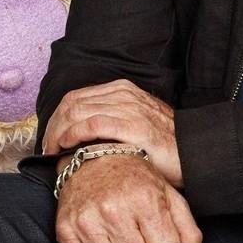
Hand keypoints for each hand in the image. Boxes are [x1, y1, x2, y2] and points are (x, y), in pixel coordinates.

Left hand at [43, 80, 181, 186]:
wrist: (195, 152)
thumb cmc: (163, 144)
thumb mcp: (135, 122)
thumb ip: (111, 120)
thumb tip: (80, 133)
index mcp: (122, 90)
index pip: (76, 97)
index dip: (57, 117)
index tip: (50, 138)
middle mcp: (123, 94)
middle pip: (72, 103)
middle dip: (53, 125)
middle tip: (47, 148)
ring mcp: (129, 108)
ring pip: (78, 112)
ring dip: (59, 132)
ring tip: (53, 150)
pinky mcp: (133, 126)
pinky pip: (93, 124)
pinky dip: (74, 134)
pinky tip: (67, 145)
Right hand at [54, 154, 202, 242]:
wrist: (95, 157)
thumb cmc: (137, 180)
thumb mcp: (169, 197)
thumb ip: (187, 233)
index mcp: (144, 199)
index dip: (163, 242)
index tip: (153, 227)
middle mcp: (113, 210)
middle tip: (135, 230)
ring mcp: (86, 221)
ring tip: (117, 235)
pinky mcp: (65, 230)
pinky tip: (99, 237)